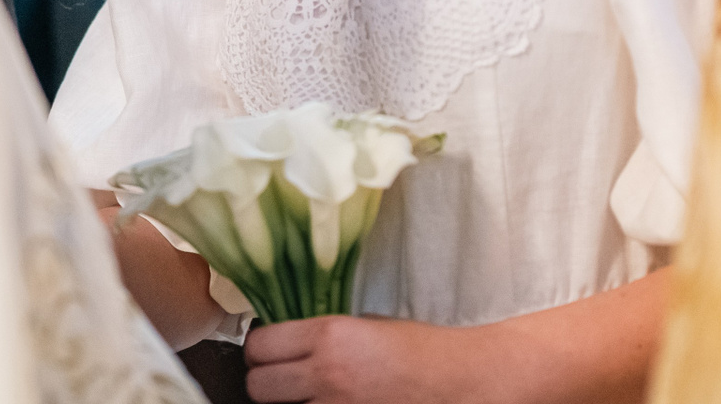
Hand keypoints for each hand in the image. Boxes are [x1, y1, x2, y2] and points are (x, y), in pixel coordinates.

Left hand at [245, 315, 476, 403]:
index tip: (267, 351)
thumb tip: (287, 342)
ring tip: (305, 397)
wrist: (462, 381)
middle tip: (279, 379)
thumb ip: (323, 335)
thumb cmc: (419, 349)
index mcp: (329, 336)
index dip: (258, 349)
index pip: (259, 345)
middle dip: (264, 382)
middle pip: (258, 386)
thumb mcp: (366, 325)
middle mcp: (327, 375)